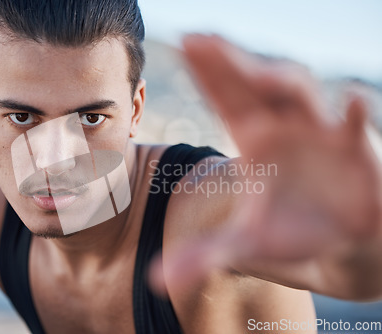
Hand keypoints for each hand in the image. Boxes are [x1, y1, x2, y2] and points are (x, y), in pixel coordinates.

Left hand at [150, 35, 381, 297]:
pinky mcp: (356, 151)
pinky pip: (355, 129)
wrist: (344, 245)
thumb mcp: (243, 246)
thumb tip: (153, 280)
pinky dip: (353, 117)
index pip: (226, 98)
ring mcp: (321, 133)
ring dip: (280, 83)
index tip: (184, 43)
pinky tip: (351, 105)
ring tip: (256, 75)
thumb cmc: (293, 233)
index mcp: (255, 139)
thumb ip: (202, 255)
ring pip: (300, 96)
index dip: (207, 72)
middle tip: (198, 40)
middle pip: (253, 86)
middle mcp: (284, 127)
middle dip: (230, 63)